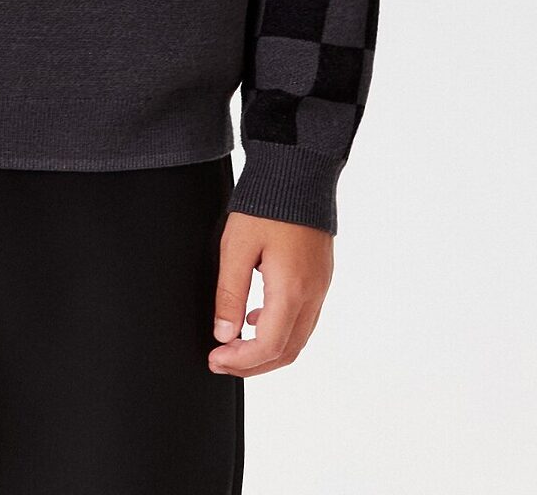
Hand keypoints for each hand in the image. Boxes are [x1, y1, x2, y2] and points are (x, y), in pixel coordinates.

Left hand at [208, 211, 333, 376]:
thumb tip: (224, 334)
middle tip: (222, 360)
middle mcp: (312, 295)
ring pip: (297, 339)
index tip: (216, 359)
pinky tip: (257, 318)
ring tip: (235, 344)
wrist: (299, 172)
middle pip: (286, 352)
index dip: (240, 361)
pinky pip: (304, 320)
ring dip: (267, 350)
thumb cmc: (268, 204)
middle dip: (252, 364)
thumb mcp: (236, 247)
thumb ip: (230, 294)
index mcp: (292, 290)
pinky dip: (280, 331)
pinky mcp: (320, 278)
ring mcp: (320, 287)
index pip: (269, 346)